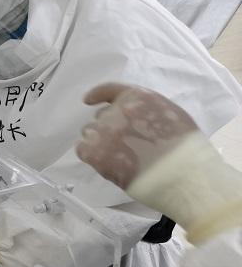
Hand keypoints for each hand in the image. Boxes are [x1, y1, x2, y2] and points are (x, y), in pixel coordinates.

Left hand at [76, 83, 197, 189]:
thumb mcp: (172, 114)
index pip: (110, 90)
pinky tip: (106, 164)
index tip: (87, 100)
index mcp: (138, 98)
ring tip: (118, 156)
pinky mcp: (94, 152)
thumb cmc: (184, 148)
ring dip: (99, 142)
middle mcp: (117, 110)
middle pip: (101, 117)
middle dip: (108, 128)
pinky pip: (82, 150)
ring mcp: (103, 131)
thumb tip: (133, 115)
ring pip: (90, 133)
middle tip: (124, 145)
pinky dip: (91, 156)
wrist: (180, 175)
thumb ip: (148, 110)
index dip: (97, 94)